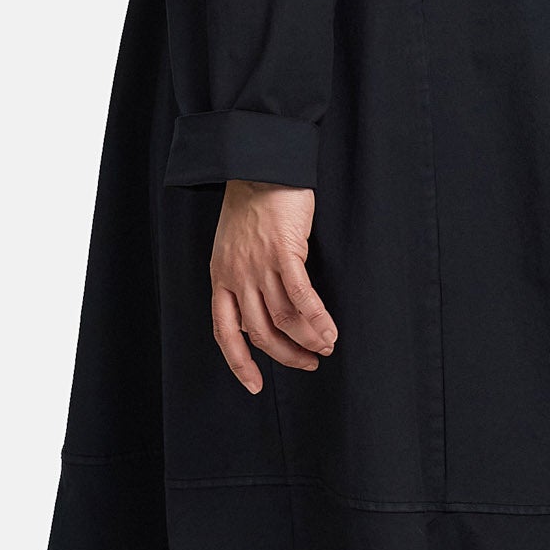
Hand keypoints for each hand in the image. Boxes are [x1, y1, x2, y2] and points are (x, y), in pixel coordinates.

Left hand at [209, 180, 338, 394]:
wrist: (259, 164)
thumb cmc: (252, 202)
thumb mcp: (233, 245)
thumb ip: (243, 277)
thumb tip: (261, 311)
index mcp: (220, 276)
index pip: (225, 332)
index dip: (240, 362)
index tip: (255, 385)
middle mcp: (236, 275)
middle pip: (260, 332)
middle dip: (286, 355)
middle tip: (309, 361)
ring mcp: (258, 265)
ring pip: (284, 318)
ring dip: (308, 338)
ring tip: (326, 346)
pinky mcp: (284, 251)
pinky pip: (301, 296)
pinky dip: (316, 318)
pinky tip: (329, 329)